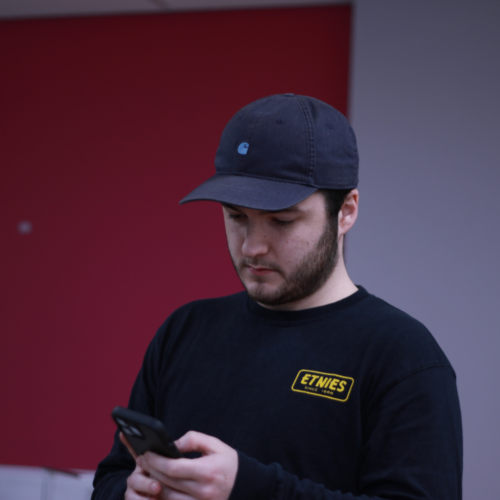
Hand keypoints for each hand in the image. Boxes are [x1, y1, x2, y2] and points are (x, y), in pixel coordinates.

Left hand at [121, 431, 237, 499]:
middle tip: (142, 460)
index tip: (147, 453)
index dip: (156, 461)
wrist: (246, 485)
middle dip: (151, 470)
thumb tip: (172, 444)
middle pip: (167, 483)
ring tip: (148, 471)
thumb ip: (193, 439)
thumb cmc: (229, 462)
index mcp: (207, 471)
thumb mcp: (215, 444)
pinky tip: (159, 486)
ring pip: (167, 497)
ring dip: (154, 484)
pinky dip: (164, 496)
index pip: (174, 468)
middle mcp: (203, 491)